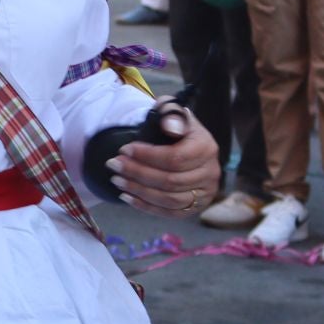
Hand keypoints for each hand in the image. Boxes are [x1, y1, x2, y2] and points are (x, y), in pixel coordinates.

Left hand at [104, 104, 219, 215]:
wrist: (183, 141)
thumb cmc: (173, 125)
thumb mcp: (170, 110)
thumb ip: (169, 113)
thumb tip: (170, 127)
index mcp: (206, 147)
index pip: (175, 158)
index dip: (147, 156)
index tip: (123, 149)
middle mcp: (210, 173)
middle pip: (170, 180)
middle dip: (137, 173)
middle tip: (113, 165)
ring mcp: (205, 193)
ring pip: (169, 199)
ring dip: (139, 191)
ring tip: (117, 180)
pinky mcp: (196, 207)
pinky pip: (170, 213)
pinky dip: (146, 207)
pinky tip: (127, 197)